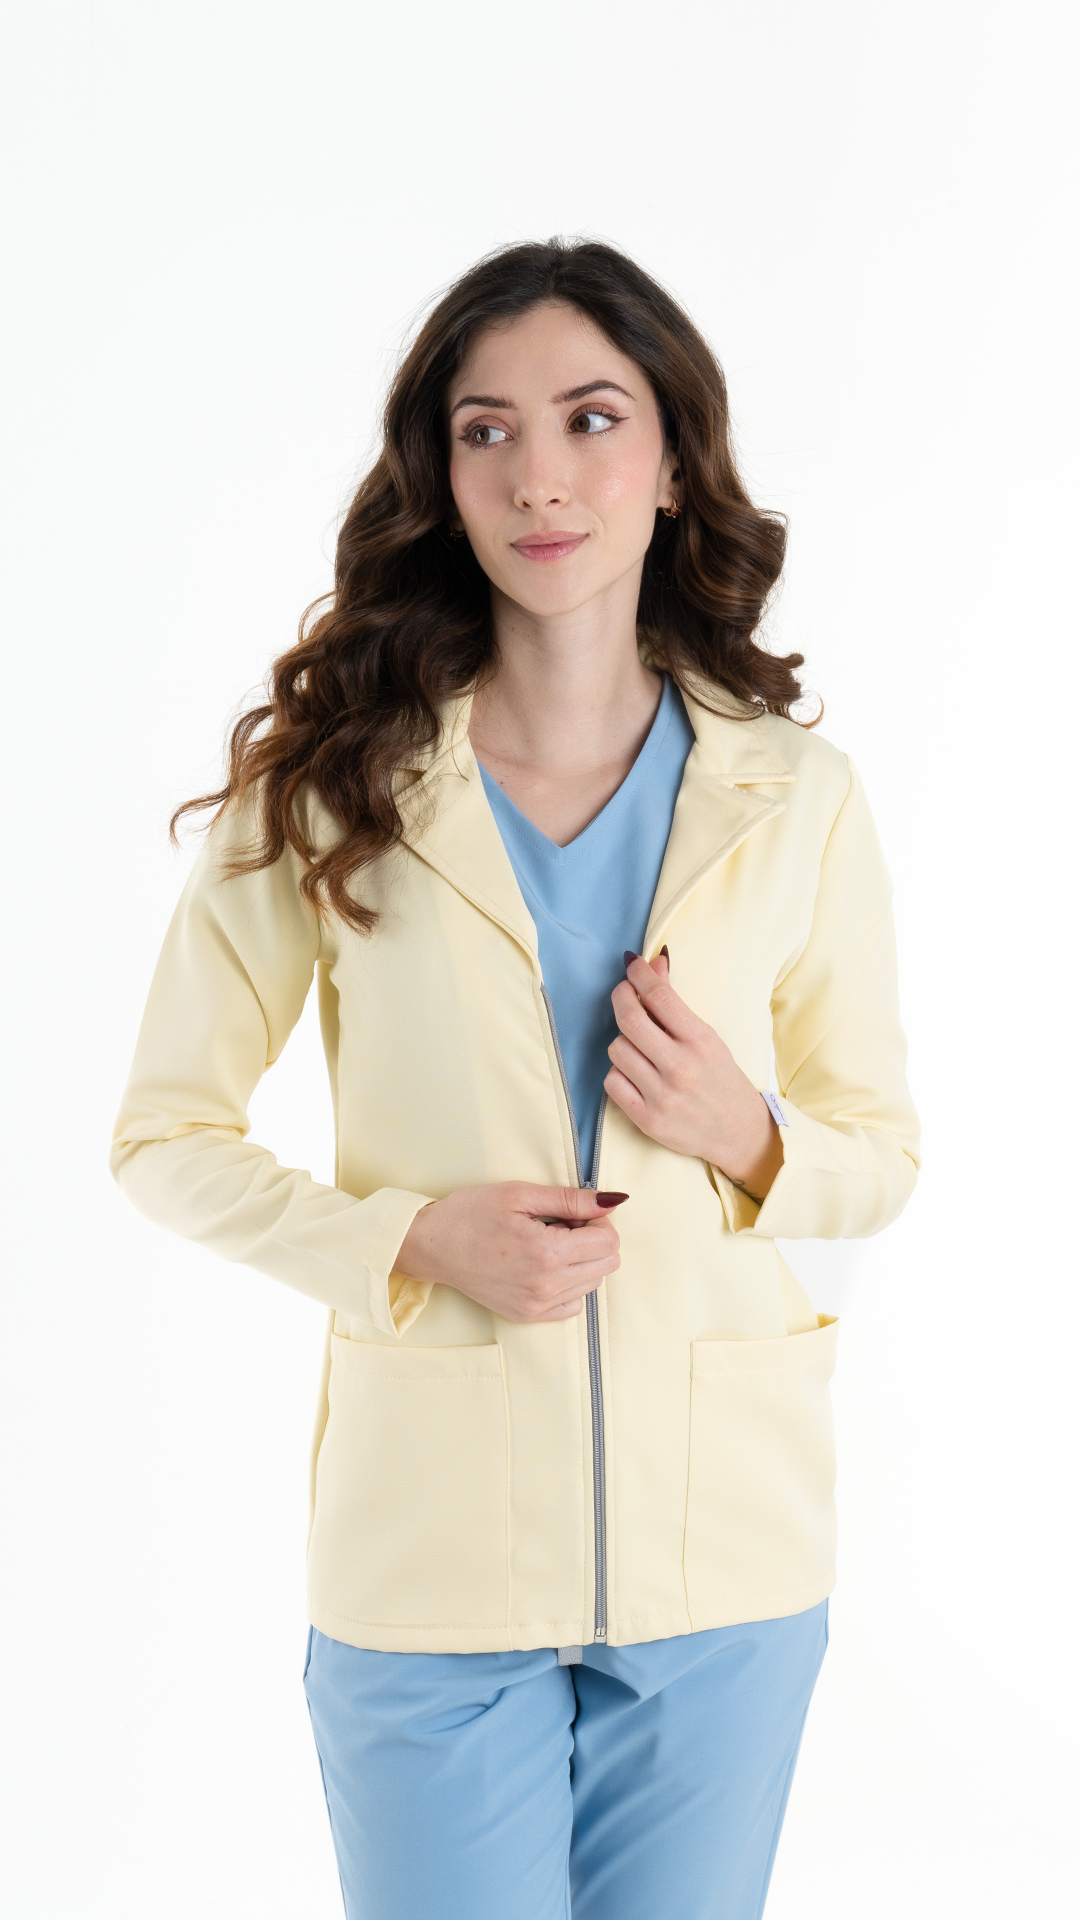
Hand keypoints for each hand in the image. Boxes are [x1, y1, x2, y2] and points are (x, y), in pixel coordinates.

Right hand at [394, 1183, 625, 1322]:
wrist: (432, 1246)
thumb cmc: (471, 1214)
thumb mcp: (521, 1194)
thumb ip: (572, 1200)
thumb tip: (613, 1201)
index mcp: (547, 1252)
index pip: (609, 1241)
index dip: (597, 1220)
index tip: (571, 1213)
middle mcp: (547, 1286)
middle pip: (608, 1264)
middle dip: (593, 1240)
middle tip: (560, 1226)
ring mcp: (538, 1306)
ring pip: (593, 1284)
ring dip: (581, 1261)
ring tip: (548, 1244)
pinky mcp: (529, 1316)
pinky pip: (573, 1304)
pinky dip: (569, 1284)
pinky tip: (544, 1267)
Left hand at [604, 952, 783, 1201]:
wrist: (738, 1132)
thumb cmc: (721, 1078)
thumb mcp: (707, 1036)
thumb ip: (675, 1003)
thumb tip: (653, 963)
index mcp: (701, 1041)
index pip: (659, 996)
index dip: (638, 974)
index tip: (632, 965)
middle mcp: (681, 1067)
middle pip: (629, 1020)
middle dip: (620, 997)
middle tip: (623, 993)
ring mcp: (662, 1096)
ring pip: (617, 1050)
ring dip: (623, 1042)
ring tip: (639, 1046)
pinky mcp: (647, 1119)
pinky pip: (612, 1082)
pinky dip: (619, 1073)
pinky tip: (634, 1073)